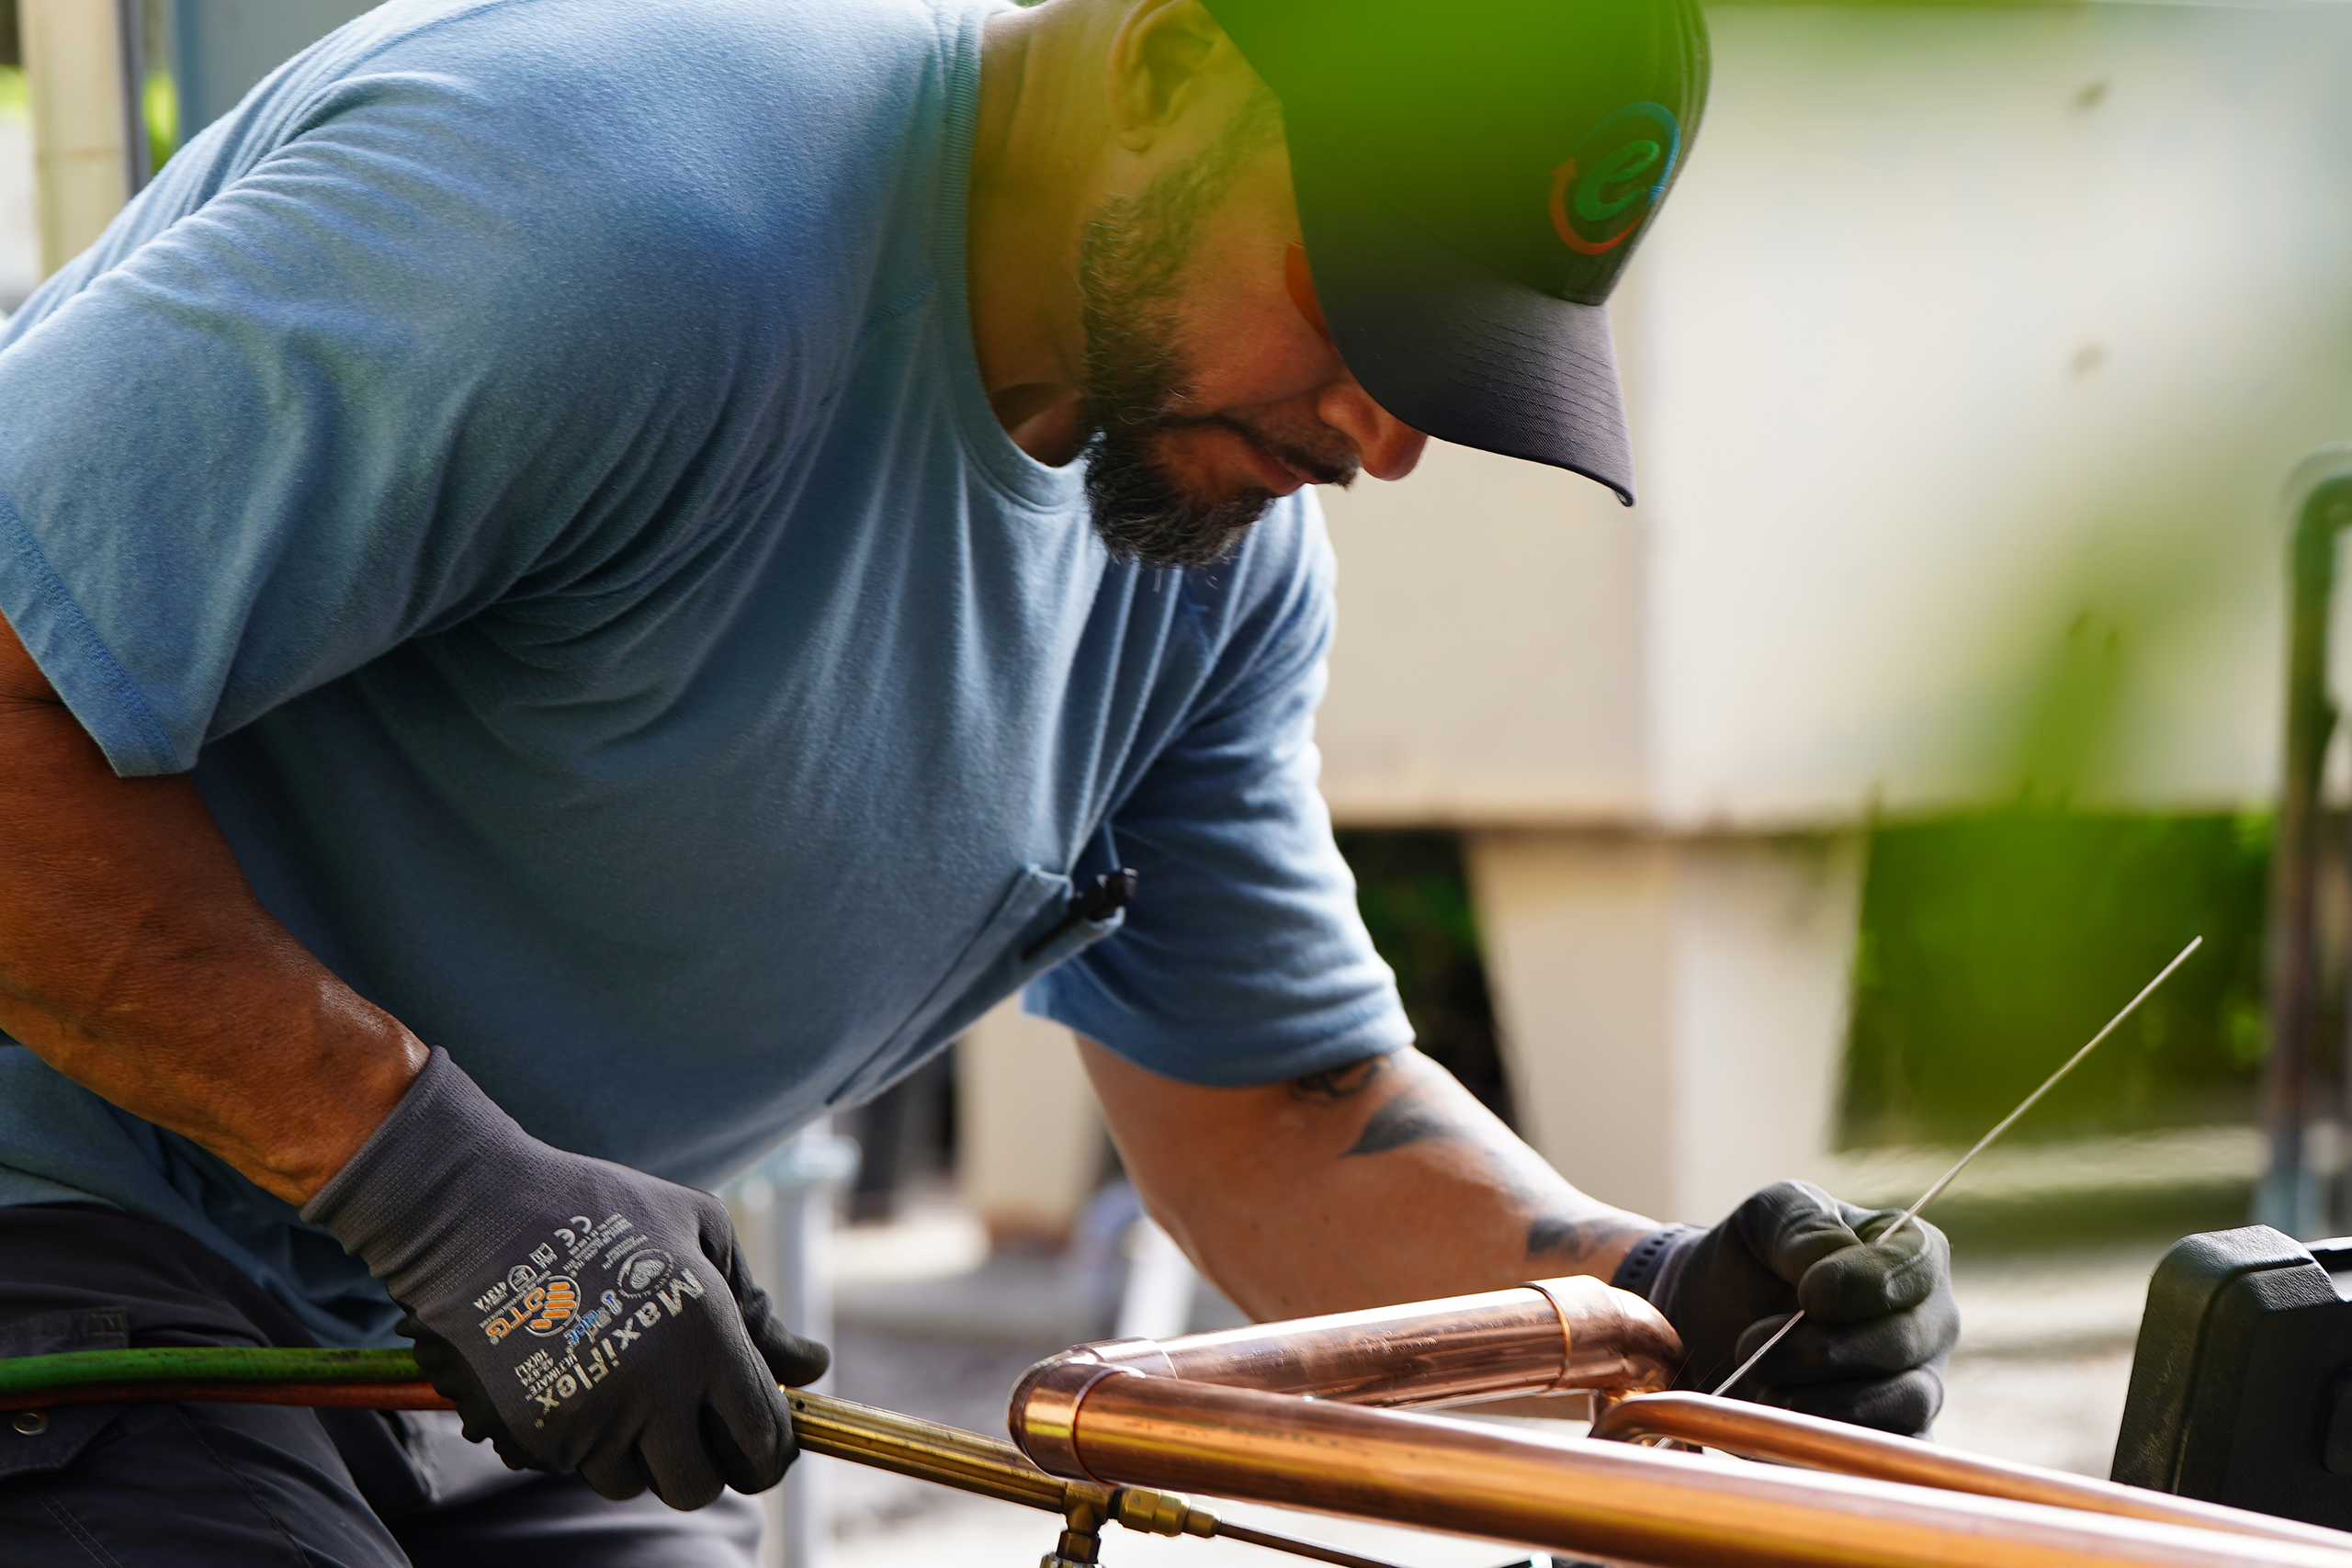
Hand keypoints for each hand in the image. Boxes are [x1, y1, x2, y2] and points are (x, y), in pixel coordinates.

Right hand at [304, 1048, 829, 1506]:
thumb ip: (758, 1311)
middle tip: (699, 1426)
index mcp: (705, 1337)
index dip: (772, 1451)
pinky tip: (578, 1379)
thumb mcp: (700, 1233)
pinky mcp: (533, 1432)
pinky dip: (586, 1441)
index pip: (762, 1441)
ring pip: (635, 1483)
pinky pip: (576, 1466)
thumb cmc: (601, 1208)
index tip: (764, 1439)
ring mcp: (587, 1418)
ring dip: (642, 1453)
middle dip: (708, 1465)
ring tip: (629, 1386)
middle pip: (701, 1487)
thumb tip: (811, 1368)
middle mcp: (652, 1389)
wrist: (476, 1212)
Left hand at [1611, 1180, 1957, 1434]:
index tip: (1810, 1295)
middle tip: (1753, 1342)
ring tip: (1761, 1383)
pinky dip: (1834, 1439)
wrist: (1711, 1320)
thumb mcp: (1768, 1216)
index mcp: (1909, 1253)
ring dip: (1823, 1398)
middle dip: (1823, 1348)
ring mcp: (1918, 1385)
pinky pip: (1890, 1451)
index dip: (1867, 1282)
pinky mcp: (1891, 1439)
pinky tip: (1781, 1419)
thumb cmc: (1754, 1258)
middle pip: (1905, 1340)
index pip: (1918, 1265)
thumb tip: (1833, 1265)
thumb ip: (1804, 1226)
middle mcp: (1929, 1322)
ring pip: (1903, 1402)